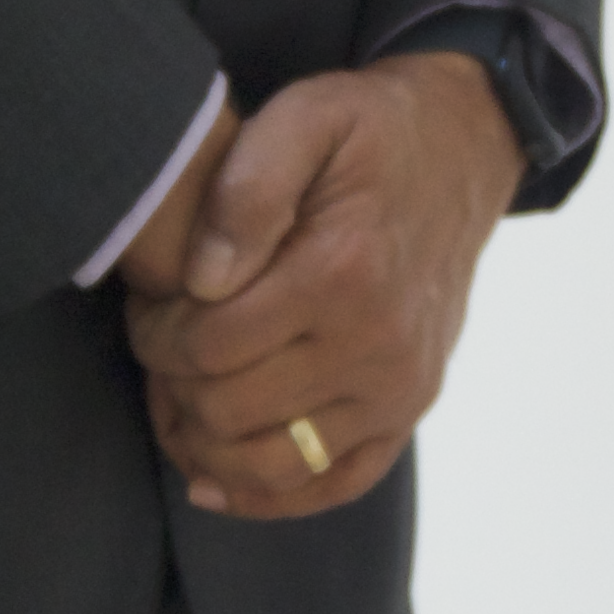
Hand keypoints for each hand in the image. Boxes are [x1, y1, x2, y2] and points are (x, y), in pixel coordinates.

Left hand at [120, 50, 523, 516]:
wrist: (463, 150)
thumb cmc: (370, 132)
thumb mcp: (306, 117)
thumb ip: (245, 189)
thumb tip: (203, 281)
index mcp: (343, 273)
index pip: (209, 348)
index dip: (156, 335)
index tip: (150, 305)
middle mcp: (378, 346)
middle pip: (229, 411)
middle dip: (172, 382)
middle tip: (160, 343)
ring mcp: (400, 390)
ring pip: (272, 464)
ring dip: (203, 445)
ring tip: (178, 399)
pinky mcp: (409, 412)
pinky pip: (333, 485)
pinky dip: (267, 496)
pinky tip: (212, 480)